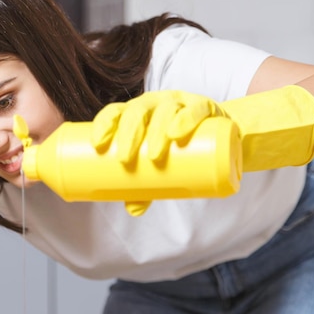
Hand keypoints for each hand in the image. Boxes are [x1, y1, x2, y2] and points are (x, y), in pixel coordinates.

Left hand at [91, 90, 226, 214]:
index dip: (104, 124)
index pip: (115, 112)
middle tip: (125, 159)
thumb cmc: (175, 148)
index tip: (97, 144)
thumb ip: (145, 186)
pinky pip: (195, 110)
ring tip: (153, 155)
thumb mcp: (158, 165)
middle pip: (137, 112)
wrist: (216, 134)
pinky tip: (176, 132)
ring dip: (156, 131)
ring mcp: (179, 103)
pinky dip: (185, 120)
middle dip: (128, 133)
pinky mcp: (204, 108)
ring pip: (165, 110)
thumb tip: (133, 210)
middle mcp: (154, 104)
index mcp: (135, 114)